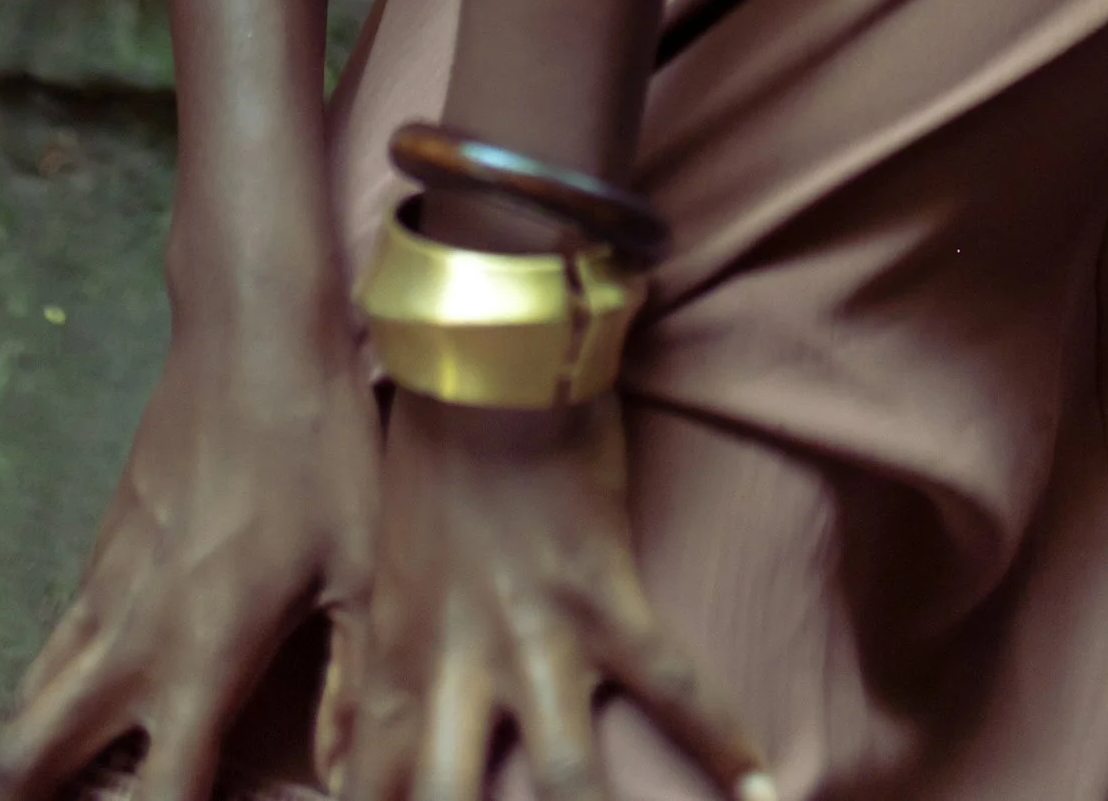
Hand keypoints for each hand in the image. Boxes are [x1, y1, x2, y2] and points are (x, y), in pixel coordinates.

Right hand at [0, 331, 379, 800]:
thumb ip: (351, 684)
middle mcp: (132, 633)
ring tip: (59, 790)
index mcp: (202, 654)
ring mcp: (103, 586)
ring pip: (25, 699)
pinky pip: (52, 643)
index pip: (157, 794)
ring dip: (28, 754)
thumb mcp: (361, 566)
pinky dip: (52, 691)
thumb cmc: (321, 446)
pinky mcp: (98, 546)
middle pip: (29, 756)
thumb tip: (352, 774)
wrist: (253, 332)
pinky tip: (97, 704)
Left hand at [325, 395, 772, 800]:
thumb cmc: (426, 455)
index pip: (368, 796)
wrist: (485, 351)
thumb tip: (340, 774)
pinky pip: (676, 689)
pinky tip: (766, 795)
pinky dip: (726, 744)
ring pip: (566, 778)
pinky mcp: (609, 597)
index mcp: (391, 662)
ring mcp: (535, 638)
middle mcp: (455, 669)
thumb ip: (363, 682)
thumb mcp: (375, 574)